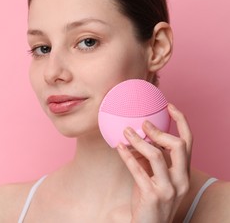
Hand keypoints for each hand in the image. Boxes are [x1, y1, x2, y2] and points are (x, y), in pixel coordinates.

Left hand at [116, 104, 191, 222]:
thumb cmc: (150, 200)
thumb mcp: (153, 176)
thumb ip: (148, 158)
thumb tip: (135, 136)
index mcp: (184, 173)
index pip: (189, 142)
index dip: (181, 121)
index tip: (169, 105)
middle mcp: (181, 179)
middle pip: (179, 146)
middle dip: (160, 131)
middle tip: (143, 123)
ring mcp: (169, 188)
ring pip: (157, 155)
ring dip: (139, 140)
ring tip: (125, 131)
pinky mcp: (152, 195)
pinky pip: (138, 170)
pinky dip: (127, 156)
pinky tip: (118, 147)